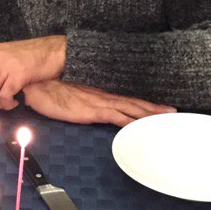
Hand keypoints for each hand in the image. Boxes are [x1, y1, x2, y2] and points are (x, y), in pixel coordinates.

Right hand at [21, 79, 174, 126]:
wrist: (38, 81)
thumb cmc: (48, 88)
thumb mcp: (68, 95)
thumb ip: (79, 101)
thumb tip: (84, 106)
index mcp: (99, 92)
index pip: (127, 98)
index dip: (144, 103)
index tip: (159, 107)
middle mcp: (103, 95)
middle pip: (135, 103)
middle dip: (154, 109)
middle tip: (172, 113)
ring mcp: (99, 102)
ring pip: (131, 109)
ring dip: (149, 115)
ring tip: (166, 120)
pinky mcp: (93, 110)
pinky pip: (117, 118)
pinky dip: (132, 123)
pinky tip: (142, 129)